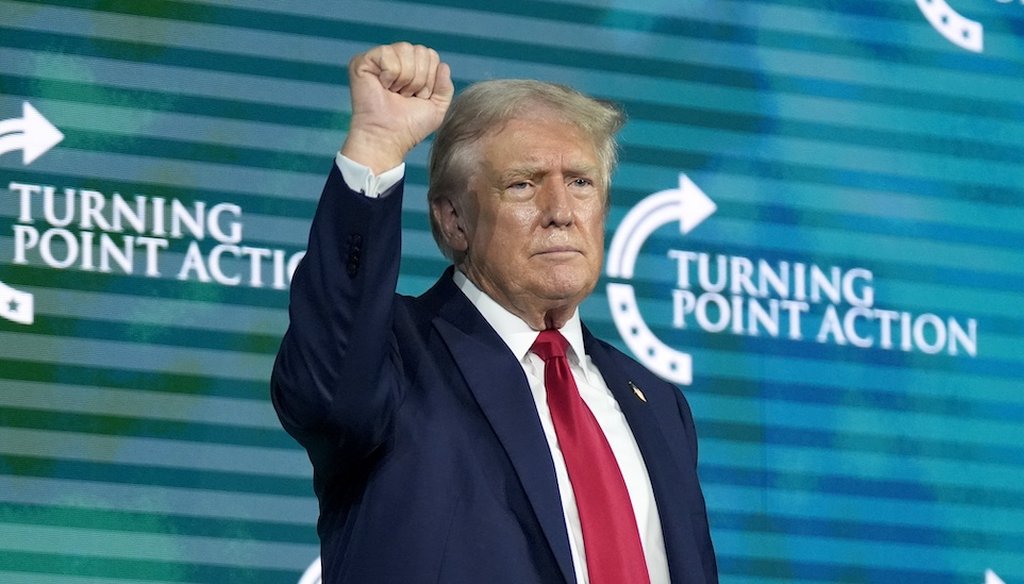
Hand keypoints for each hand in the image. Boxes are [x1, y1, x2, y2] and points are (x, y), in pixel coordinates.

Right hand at [341, 42, 454, 173]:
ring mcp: (378, 59)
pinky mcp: (362, 61)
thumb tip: (443, 65)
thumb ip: (446, 87)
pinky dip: (390, 75)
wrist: (388, 137)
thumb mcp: (437, 108)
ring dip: (406, 78)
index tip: (418, 97)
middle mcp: (395, 59)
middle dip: (419, 78)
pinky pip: (387, 54)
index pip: (431, 55)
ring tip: (395, 93)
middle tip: (405, 96)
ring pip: (406, 49)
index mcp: (411, 67)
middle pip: (421, 50)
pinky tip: (383, 87)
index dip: (430, 78)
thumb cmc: (409, 126)